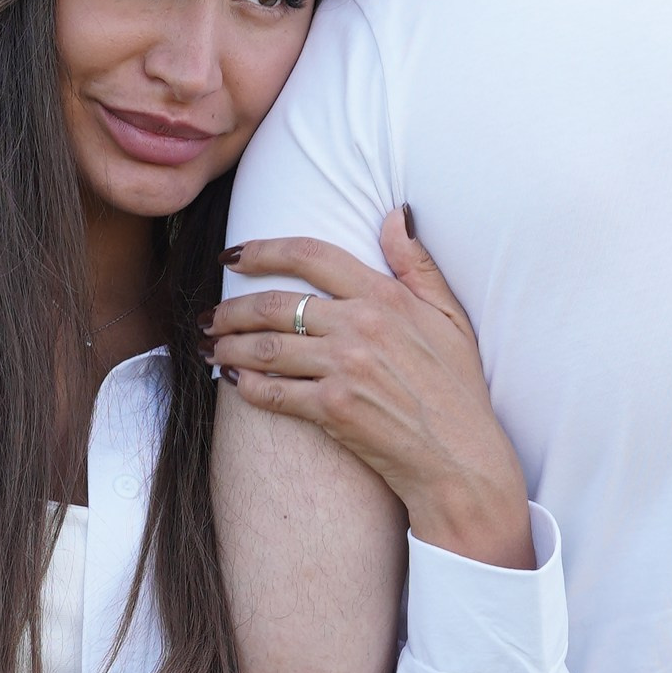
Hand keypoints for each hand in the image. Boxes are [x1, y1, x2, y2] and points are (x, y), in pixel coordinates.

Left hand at [205, 214, 534, 569]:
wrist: (461, 459)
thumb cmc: (458, 389)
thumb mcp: (450, 316)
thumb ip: (417, 263)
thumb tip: (395, 214)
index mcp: (385, 297)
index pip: (310, 255)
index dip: (262, 250)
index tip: (232, 257)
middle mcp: (360, 326)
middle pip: (273, 304)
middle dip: (230, 307)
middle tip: (210, 315)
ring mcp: (344, 368)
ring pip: (264, 347)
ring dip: (227, 346)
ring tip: (210, 346)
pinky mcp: (332, 409)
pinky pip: (271, 392)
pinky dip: (245, 386)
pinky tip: (233, 382)